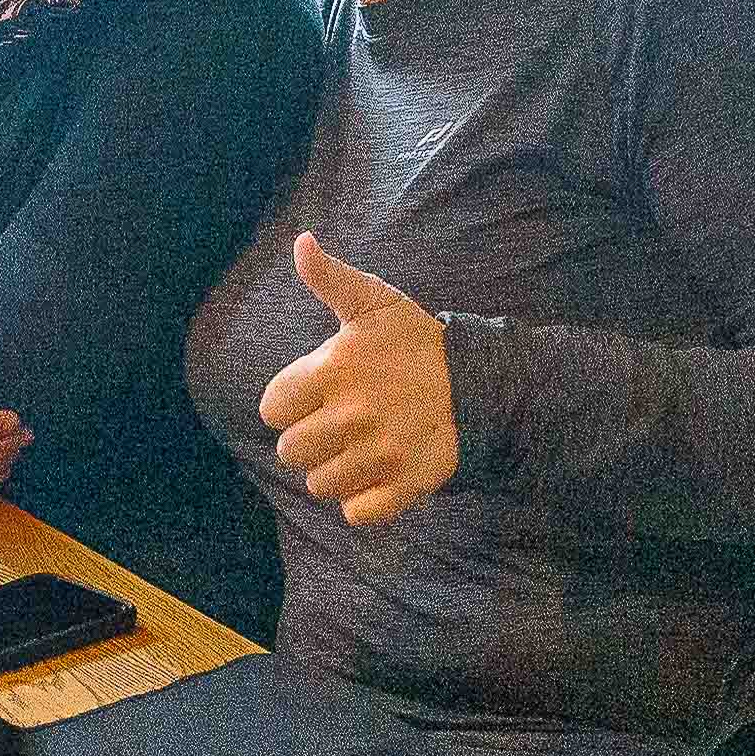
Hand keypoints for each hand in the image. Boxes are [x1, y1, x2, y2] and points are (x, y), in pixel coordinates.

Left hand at [257, 233, 459, 527]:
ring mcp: (380, 454)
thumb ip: (329, 277)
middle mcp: (353, 415)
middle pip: (290, 452)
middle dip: (309, 440)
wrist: (482, 383)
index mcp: (334, 370)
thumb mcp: (374, 302)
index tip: (317, 396)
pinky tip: (377, 475)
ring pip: (319, 485)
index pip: (272, 408)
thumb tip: (301, 242)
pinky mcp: (405, 486)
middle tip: (340, 425)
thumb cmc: (416, 344)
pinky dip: (363, 502)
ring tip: (360, 448)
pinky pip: (356, 513)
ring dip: (334, 472)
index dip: (289, 405)